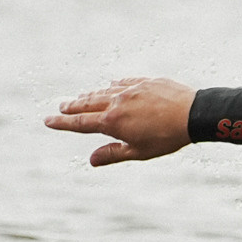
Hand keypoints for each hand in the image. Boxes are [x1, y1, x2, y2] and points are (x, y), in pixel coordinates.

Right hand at [45, 77, 195, 165]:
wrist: (193, 114)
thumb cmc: (167, 137)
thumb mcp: (139, 152)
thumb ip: (113, 154)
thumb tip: (91, 160)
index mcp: (112, 121)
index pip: (80, 123)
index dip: (62, 123)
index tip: (48, 120)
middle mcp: (117, 102)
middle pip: (87, 103)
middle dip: (72, 106)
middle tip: (60, 107)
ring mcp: (130, 89)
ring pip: (103, 91)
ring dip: (89, 95)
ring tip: (80, 97)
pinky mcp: (145, 81)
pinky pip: (123, 81)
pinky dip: (113, 85)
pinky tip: (111, 84)